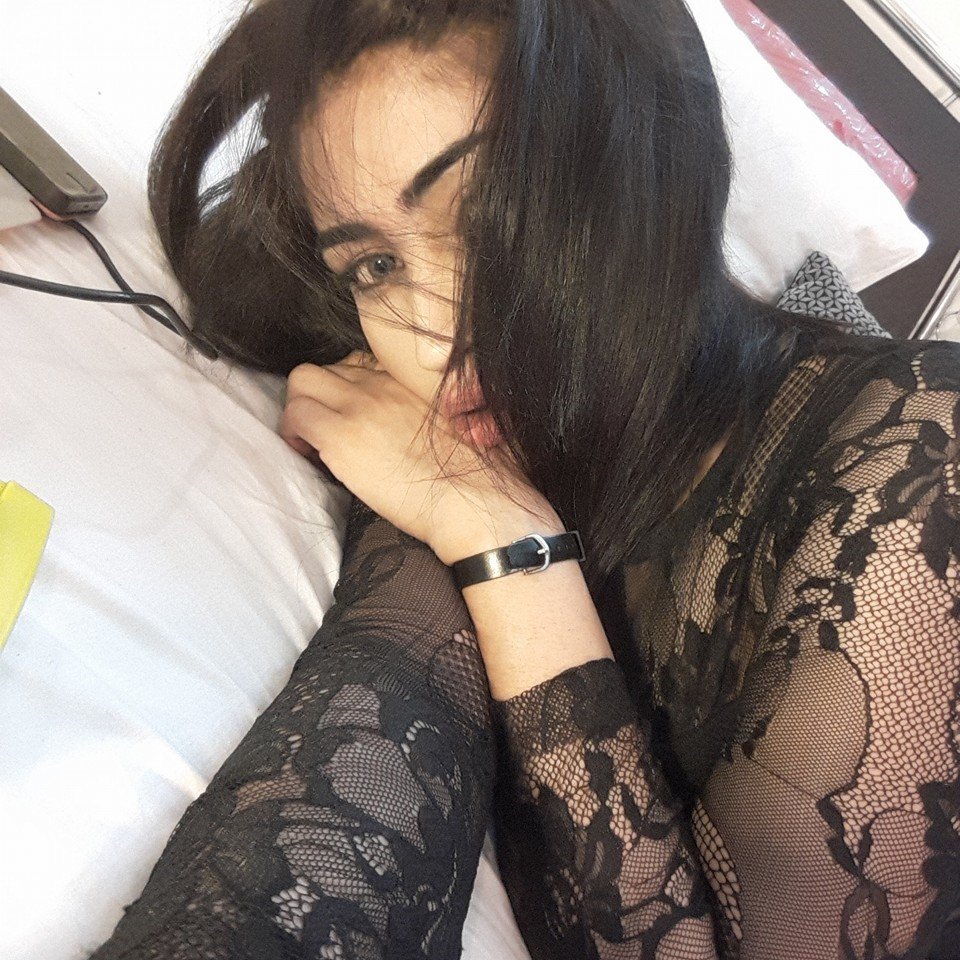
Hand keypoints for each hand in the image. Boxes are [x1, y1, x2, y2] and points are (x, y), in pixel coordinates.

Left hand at [280, 351, 558, 561]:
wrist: (476, 502)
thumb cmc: (480, 477)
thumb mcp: (464, 425)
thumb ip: (432, 412)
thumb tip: (414, 430)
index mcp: (412, 380)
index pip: (361, 363)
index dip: (351, 391)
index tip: (356, 418)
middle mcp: (383, 382)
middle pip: (327, 366)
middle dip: (320, 397)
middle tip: (327, 431)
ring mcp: (360, 405)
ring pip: (302, 381)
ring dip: (301, 411)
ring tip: (315, 445)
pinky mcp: (340, 435)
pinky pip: (294, 416)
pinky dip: (295, 435)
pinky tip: (313, 459)